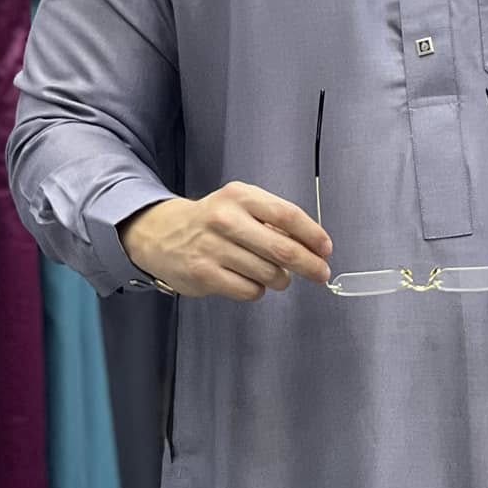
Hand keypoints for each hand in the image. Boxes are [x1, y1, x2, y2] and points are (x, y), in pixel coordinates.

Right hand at [120, 184, 333, 300]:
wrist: (161, 233)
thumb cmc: (212, 220)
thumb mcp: (240, 205)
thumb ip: (273, 220)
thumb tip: (312, 246)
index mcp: (240, 197)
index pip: (287, 215)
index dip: (313, 235)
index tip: (326, 249)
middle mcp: (226, 220)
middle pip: (282, 249)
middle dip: (309, 265)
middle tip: (321, 273)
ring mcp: (213, 248)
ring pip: (269, 274)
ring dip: (280, 279)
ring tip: (274, 274)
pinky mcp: (205, 274)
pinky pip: (250, 290)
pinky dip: (257, 290)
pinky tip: (249, 280)